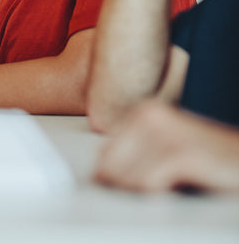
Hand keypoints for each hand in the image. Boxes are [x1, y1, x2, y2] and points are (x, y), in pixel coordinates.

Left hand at [94, 99, 238, 192]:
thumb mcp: (164, 146)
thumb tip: (99, 175)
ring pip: (125, 177)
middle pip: (109, 166)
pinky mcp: (181, 153)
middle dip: (122, 187)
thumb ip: (133, 153)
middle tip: (150, 191)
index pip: (103, 154)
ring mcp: (165, 131)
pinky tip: (173, 191)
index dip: (111, 179)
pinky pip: (147, 184)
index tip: (124, 190)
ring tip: (165, 188)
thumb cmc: (207, 158)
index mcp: (143, 111)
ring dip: (141, 193)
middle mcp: (150, 115)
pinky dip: (155, 195)